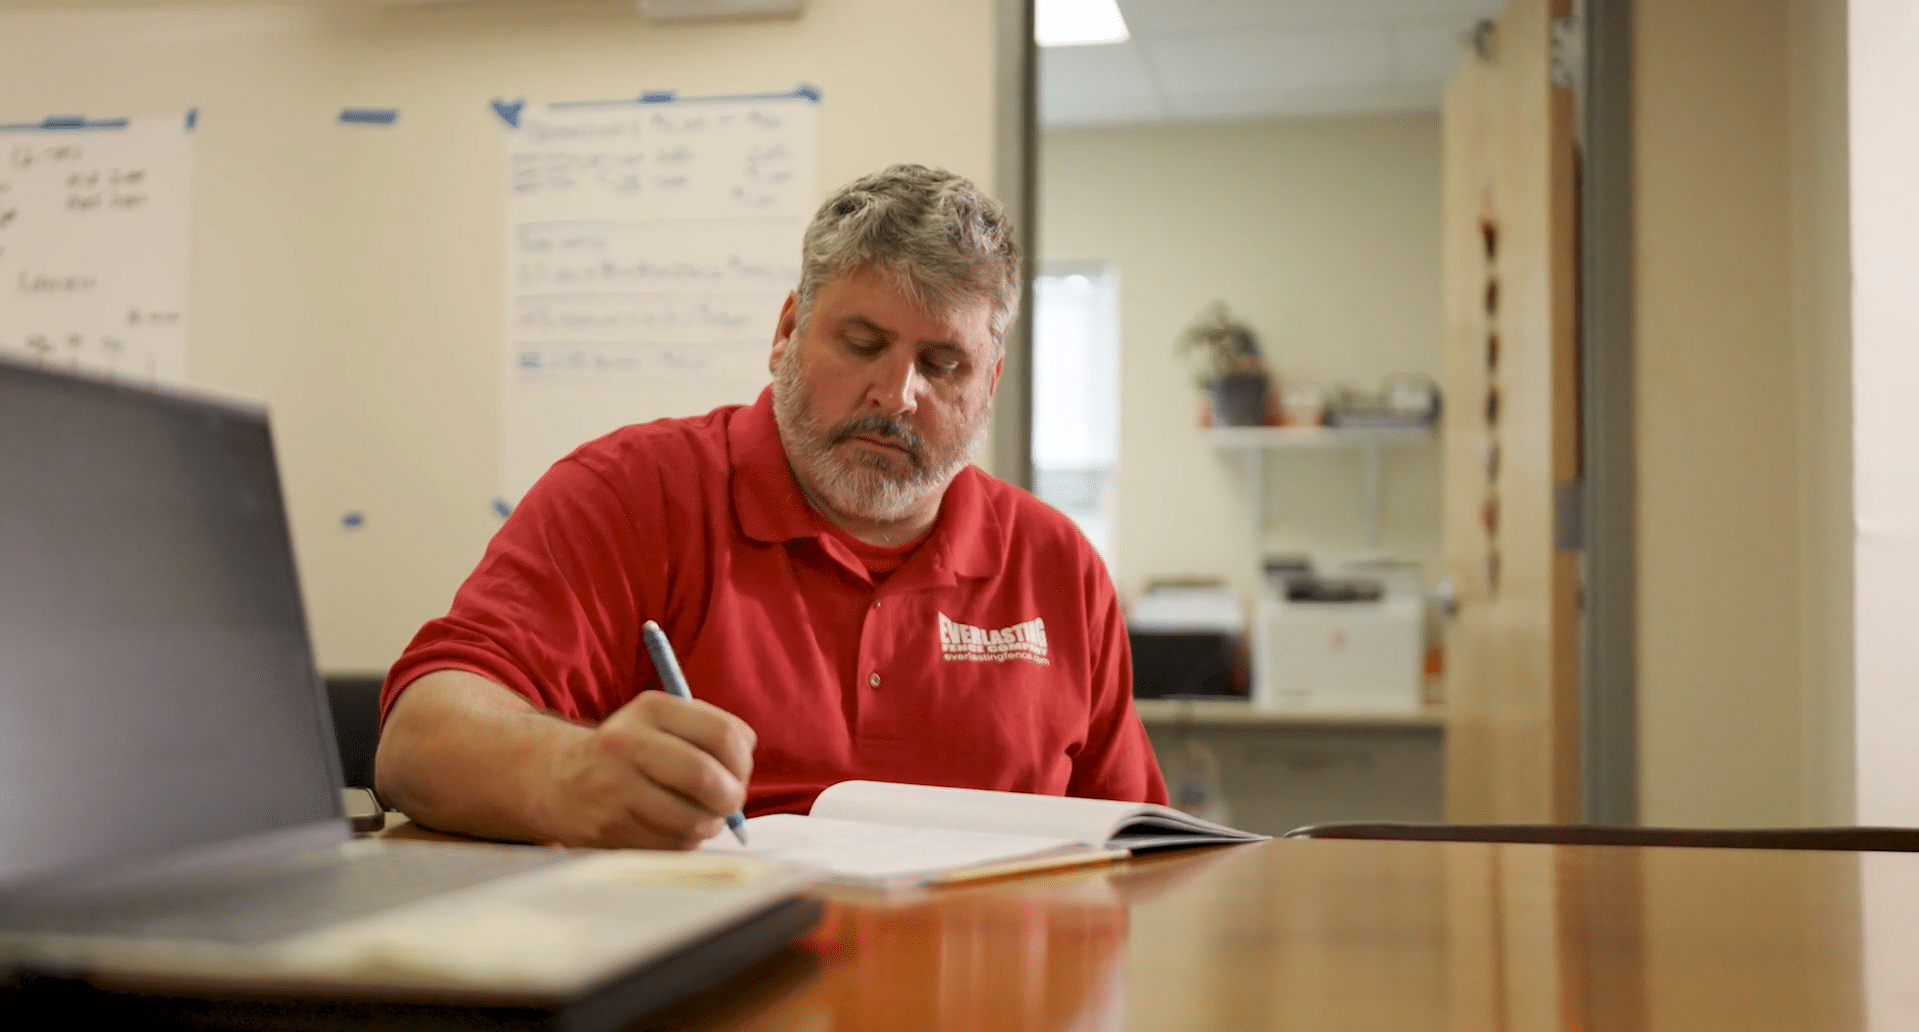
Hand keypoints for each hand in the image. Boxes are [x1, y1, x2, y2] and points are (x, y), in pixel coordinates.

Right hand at [538, 690, 755, 848]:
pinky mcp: (608, 829)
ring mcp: (614, 788)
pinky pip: (670, 845)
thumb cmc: (630, 751)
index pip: (723, 734)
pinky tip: (673, 828)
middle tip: (730, 802)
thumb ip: (710, 731)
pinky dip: (684, 841)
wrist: (558, 778)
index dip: (743, 760)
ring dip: (709, 824)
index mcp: (651, 709)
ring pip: (691, 819)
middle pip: (706, 778)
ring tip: (702, 816)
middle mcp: (627, 744)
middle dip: (730, 797)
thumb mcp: (661, 722)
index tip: (740, 771)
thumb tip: (745, 761)